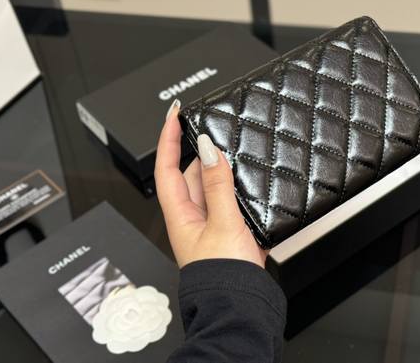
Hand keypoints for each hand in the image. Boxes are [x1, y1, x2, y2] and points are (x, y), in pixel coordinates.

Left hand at [155, 100, 267, 267]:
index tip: (174, 113)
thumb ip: (217, 185)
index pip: (166, 167)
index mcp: (180, 214)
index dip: (167, 138)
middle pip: (193, 172)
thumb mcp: (221, 223)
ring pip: (216, 185)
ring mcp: (213, 223)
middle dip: (203, 149)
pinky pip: (234, 200)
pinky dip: (242, 188)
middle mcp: (193, 216)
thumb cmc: (222, 275)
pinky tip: (254, 182)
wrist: (241, 306)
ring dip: (225, 168)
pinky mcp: (232, 231)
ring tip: (239, 149)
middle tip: (218, 128)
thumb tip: (209, 148)